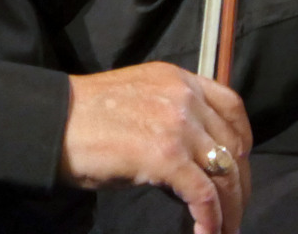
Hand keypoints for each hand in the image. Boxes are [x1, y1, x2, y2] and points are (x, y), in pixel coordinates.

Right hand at [61, 63, 252, 233]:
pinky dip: (210, 219)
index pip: (231, 105)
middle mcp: (184, 97)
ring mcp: (178, 125)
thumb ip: (171, 116)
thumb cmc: (86, 118)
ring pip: (224, 171)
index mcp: (179, 79)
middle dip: (239, 184)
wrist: (53, 122)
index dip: (243, 140)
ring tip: (226, 230)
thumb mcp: (140, 101)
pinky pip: (203, 194)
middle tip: (236, 212)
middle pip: (233, 144)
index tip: (242, 165)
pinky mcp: (166, 156)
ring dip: (229, 208)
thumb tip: (192, 157)